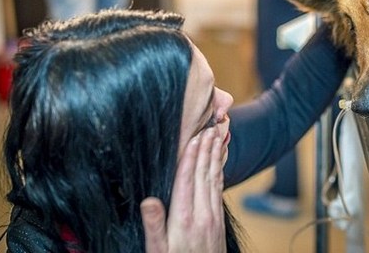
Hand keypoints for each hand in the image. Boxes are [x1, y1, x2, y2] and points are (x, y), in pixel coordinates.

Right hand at [141, 128, 226, 252]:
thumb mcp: (157, 250)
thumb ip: (154, 225)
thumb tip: (149, 200)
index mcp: (184, 218)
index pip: (187, 179)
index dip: (190, 156)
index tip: (194, 137)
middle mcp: (201, 214)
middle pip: (204, 174)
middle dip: (206, 150)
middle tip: (210, 128)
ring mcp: (212, 217)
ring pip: (215, 180)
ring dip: (216, 157)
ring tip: (218, 138)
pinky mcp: (218, 222)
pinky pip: (219, 190)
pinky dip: (220, 172)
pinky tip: (219, 163)